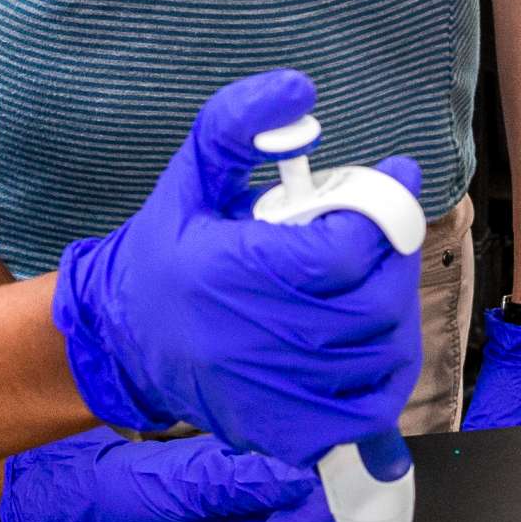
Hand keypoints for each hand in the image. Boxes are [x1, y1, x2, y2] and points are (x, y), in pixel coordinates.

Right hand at [48, 69, 424, 464]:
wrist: (124, 342)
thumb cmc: (167, 254)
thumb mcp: (191, 177)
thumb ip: (236, 125)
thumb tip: (296, 90)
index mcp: (223, 272)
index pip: (338, 253)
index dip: (383, 211)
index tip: (396, 178)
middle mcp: (245, 341)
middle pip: (371, 306)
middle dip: (391, 261)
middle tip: (382, 236)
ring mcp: (267, 395)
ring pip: (381, 357)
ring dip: (392, 313)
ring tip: (368, 283)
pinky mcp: (282, 432)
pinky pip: (366, 411)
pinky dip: (381, 375)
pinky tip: (361, 341)